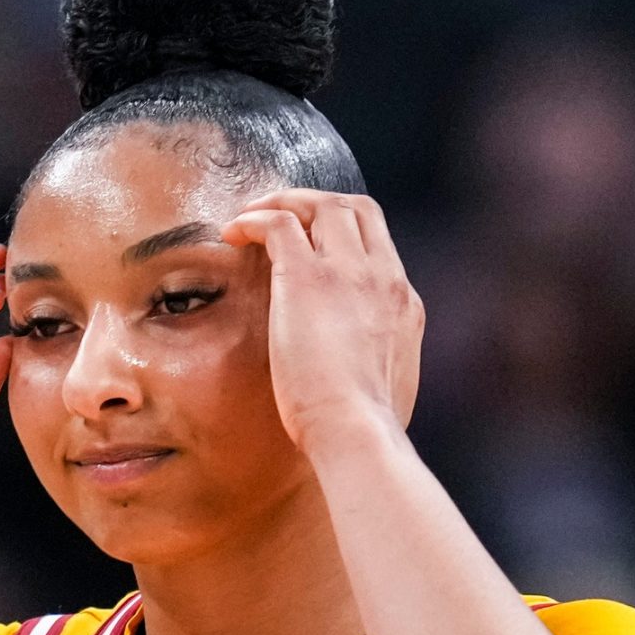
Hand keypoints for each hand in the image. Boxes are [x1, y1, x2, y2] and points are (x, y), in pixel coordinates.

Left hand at [221, 190, 423, 457]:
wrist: (357, 433)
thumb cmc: (363, 431)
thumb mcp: (387, 389)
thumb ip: (376, 366)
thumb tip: (359, 379)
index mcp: (402, 303)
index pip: (378, 245)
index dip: (345, 231)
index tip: (314, 240)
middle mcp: (381, 277)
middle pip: (355, 209)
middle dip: (316, 203)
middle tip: (280, 214)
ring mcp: (348, 272)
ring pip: (322, 205)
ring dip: (284, 202)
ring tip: (251, 215)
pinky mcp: (307, 277)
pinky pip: (279, 222)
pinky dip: (254, 218)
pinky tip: (232, 232)